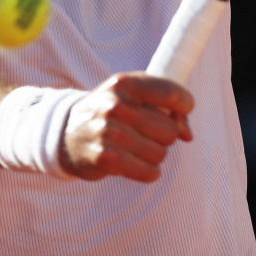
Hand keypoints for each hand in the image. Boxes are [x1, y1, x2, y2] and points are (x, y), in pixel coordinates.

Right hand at [60, 73, 193, 182]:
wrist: (68, 134)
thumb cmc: (111, 112)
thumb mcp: (133, 97)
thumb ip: (167, 108)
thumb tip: (187, 135)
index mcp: (125, 83)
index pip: (172, 93)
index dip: (184, 105)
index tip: (181, 111)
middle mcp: (115, 105)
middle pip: (170, 130)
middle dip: (164, 136)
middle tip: (146, 133)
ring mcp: (108, 132)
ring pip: (160, 153)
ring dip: (154, 155)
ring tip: (135, 147)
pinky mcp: (105, 158)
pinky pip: (149, 172)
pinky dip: (147, 171)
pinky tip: (134, 163)